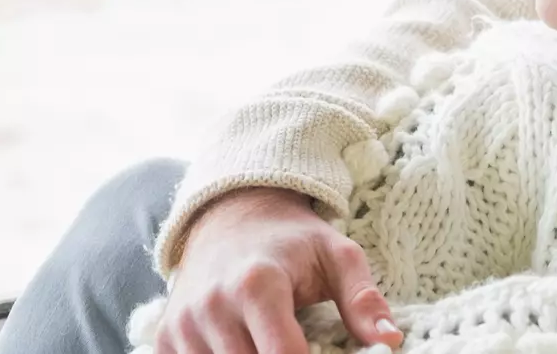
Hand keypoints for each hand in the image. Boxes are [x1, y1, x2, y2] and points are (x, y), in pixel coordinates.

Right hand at [156, 187, 401, 353]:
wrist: (232, 217)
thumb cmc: (294, 241)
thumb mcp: (337, 255)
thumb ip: (363, 298)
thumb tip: (390, 342)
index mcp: (257, 283)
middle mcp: (211, 306)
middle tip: (306, 347)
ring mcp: (183, 325)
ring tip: (276, 343)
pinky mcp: (166, 339)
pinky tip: (246, 347)